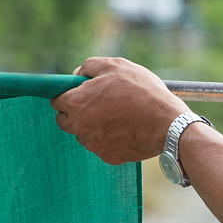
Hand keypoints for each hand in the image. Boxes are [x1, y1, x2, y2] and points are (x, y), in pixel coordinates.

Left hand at [51, 58, 187, 163]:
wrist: (167, 123)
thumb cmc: (142, 91)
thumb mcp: (116, 66)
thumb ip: (89, 66)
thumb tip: (77, 74)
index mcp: (77, 102)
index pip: (55, 100)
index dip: (66, 94)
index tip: (79, 92)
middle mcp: (79, 126)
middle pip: (64, 120)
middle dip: (74, 112)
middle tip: (95, 104)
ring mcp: (93, 144)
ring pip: (83, 134)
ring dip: (91, 126)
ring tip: (116, 116)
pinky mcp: (107, 157)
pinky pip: (100, 146)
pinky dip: (108, 139)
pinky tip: (125, 129)